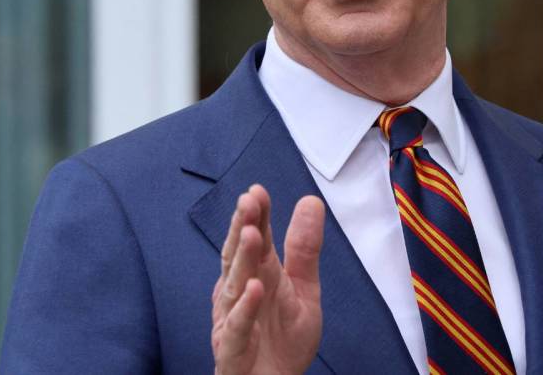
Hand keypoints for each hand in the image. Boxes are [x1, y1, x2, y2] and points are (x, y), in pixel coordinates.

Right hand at [211, 185, 324, 374]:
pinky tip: (254, 289)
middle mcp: (238, 295)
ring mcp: (232, 322)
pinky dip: (244, 310)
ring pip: (233, 288)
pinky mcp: (232, 352)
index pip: (254, 241)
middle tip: (248, 202)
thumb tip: (310, 201)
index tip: (258, 191)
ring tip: (250, 234)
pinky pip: (237, 329)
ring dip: (241, 261)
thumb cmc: (282, 342)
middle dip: (242, 228)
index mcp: (256, 276)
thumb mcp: (303, 289)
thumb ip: (304, 249)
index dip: (255, 217)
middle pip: (238, 258)